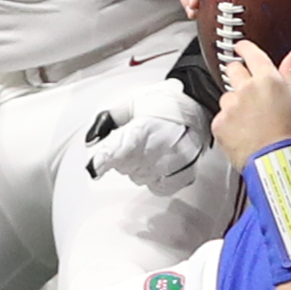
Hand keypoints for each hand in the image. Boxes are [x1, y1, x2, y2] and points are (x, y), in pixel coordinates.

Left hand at [85, 90, 212, 189]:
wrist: (199, 104)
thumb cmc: (166, 102)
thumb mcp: (131, 102)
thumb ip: (107, 120)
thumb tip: (92, 139)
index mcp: (145, 125)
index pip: (120, 149)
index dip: (104, 160)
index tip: (94, 167)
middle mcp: (161, 145)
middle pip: (126, 166)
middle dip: (122, 157)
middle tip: (131, 141)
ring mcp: (175, 161)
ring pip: (139, 178)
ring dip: (137, 167)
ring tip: (148, 149)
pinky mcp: (186, 172)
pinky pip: (160, 187)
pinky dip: (154, 179)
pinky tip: (157, 165)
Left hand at [212, 38, 290, 162]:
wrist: (277, 163)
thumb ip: (290, 73)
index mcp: (267, 79)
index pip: (250, 53)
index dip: (244, 48)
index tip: (242, 48)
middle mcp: (246, 88)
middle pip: (233, 70)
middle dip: (239, 75)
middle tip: (250, 91)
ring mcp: (231, 106)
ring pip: (227, 96)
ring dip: (235, 103)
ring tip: (251, 120)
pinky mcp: (220, 123)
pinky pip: (221, 117)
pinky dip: (229, 123)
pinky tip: (244, 132)